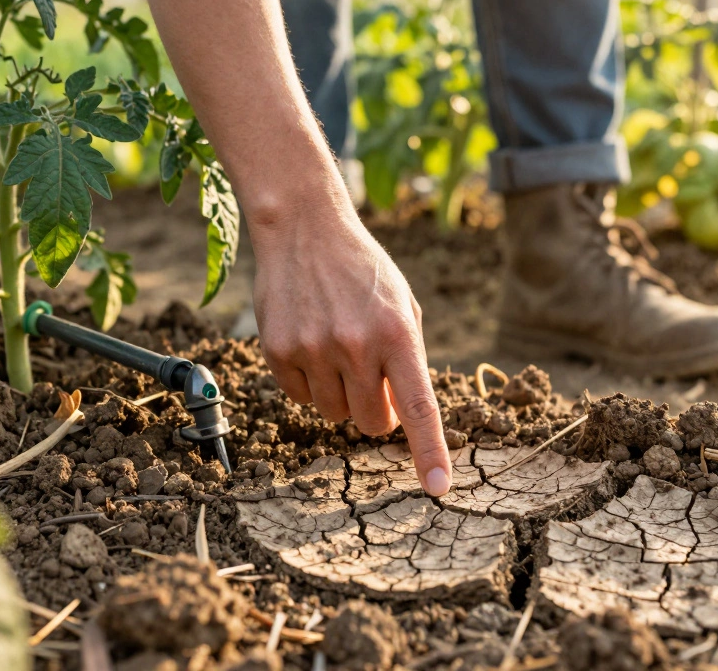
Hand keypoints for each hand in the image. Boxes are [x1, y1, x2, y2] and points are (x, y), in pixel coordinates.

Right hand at [249, 198, 451, 496]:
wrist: (304, 229)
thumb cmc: (362, 271)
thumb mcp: (402, 306)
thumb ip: (407, 361)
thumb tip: (401, 417)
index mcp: (398, 333)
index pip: (419, 406)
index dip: (429, 451)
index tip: (438, 488)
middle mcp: (357, 345)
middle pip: (372, 423)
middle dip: (376, 413)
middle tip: (371, 378)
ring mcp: (314, 349)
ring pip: (334, 415)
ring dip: (340, 396)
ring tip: (337, 349)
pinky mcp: (279, 351)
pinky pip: (300, 398)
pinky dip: (309, 383)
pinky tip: (310, 342)